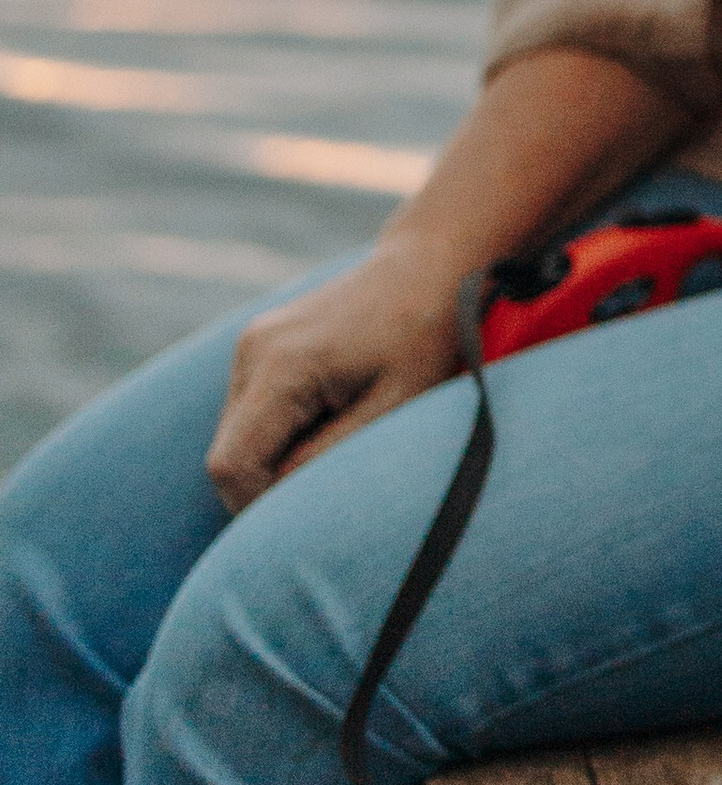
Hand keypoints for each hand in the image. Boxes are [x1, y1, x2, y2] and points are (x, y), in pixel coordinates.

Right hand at [203, 241, 465, 510]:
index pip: (232, 465)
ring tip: (342, 441)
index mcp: (281, 365)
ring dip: (276, 459)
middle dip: (269, 486)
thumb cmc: (425, 338)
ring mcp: (252, 344)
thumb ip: (329, 459)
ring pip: (237, 436)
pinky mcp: (261, 346)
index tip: (309, 517)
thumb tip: (279, 506)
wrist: (430, 267)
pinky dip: (280, 434)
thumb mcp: (394, 408)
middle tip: (331, 487)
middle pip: (228, 455)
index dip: (258, 508)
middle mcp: (254, 351)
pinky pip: (252, 412)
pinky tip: (333, 420)